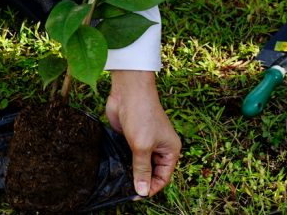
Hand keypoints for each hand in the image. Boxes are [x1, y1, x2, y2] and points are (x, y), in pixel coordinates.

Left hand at [105, 70, 180, 197]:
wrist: (129, 91)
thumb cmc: (141, 114)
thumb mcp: (142, 146)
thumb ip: (142, 169)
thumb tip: (143, 192)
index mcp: (170, 150)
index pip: (164, 177)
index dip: (152, 187)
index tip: (137, 195)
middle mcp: (160, 147)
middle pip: (152, 172)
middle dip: (141, 181)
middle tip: (125, 189)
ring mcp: (145, 142)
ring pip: (140, 164)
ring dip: (131, 172)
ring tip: (120, 181)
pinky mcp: (132, 137)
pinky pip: (130, 155)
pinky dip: (124, 162)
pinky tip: (115, 169)